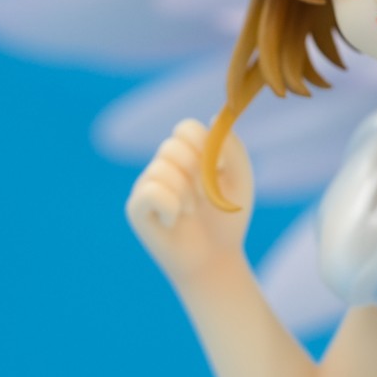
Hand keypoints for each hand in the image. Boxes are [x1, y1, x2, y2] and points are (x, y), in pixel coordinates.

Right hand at [126, 119, 254, 286]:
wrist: (218, 258)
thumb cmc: (227, 217)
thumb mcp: (240, 177)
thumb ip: (231, 146)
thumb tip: (211, 119)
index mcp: (186, 154)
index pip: (185, 128)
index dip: (205, 145)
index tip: (221, 168)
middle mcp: (162, 166)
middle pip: (173, 146)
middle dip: (198, 172)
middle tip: (206, 197)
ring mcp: (146, 186)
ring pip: (161, 167)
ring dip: (186, 192)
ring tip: (192, 210)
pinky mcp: (137, 208)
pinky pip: (150, 192)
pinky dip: (171, 205)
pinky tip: (175, 219)